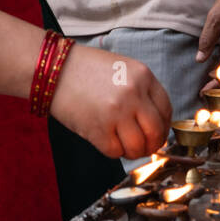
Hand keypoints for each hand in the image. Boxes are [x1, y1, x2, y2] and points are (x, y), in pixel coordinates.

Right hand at [49, 44, 172, 159]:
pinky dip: (113, 150)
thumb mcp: (122, 69)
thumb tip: (154, 121)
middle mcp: (133, 94)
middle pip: (156, 131)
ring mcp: (116, 113)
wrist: (53, 69)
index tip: (157, 132)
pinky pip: (116, 152)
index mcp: (143, 75)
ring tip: (123, 144)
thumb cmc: (86, 69)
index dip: (164, 125)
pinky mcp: (98, 130)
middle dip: (152, 144)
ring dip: (133, 151)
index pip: (166, 109)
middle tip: (144, 146)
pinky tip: (106, 139)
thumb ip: (141, 90)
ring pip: (138, 147)